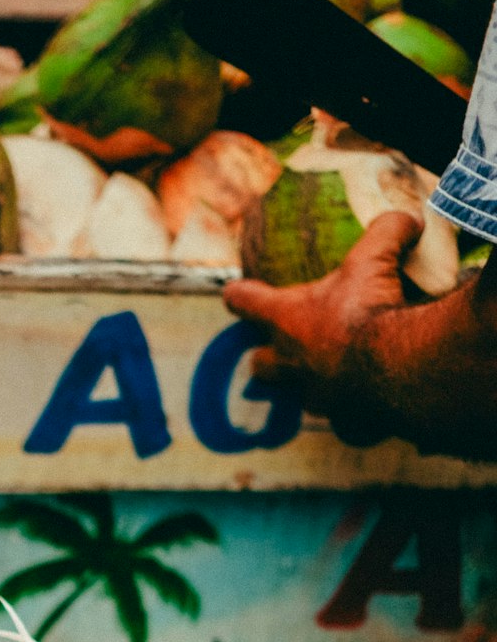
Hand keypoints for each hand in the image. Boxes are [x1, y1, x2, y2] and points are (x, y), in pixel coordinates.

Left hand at [223, 211, 424, 444]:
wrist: (399, 370)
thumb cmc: (372, 312)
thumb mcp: (376, 258)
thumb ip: (386, 232)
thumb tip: (406, 219)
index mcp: (287, 319)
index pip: (245, 302)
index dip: (239, 296)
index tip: (235, 294)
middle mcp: (292, 362)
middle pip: (260, 364)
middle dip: (265, 357)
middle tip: (281, 347)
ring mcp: (315, 397)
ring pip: (298, 396)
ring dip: (311, 385)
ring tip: (334, 374)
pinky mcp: (345, 422)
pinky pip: (343, 420)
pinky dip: (354, 411)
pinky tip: (370, 403)